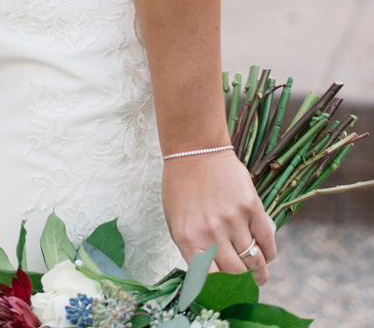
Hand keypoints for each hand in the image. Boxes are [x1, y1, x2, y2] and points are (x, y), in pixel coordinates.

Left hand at [162, 152, 276, 287]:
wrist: (194, 149)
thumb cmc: (181, 186)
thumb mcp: (175, 220)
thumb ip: (191, 249)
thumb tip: (209, 278)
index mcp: (187, 239)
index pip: (209, 281)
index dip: (221, 293)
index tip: (227, 296)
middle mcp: (211, 233)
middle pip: (236, 275)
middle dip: (244, 287)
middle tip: (248, 288)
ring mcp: (232, 219)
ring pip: (254, 262)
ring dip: (260, 275)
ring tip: (260, 277)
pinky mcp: (251, 206)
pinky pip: (267, 240)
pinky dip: (269, 254)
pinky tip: (267, 257)